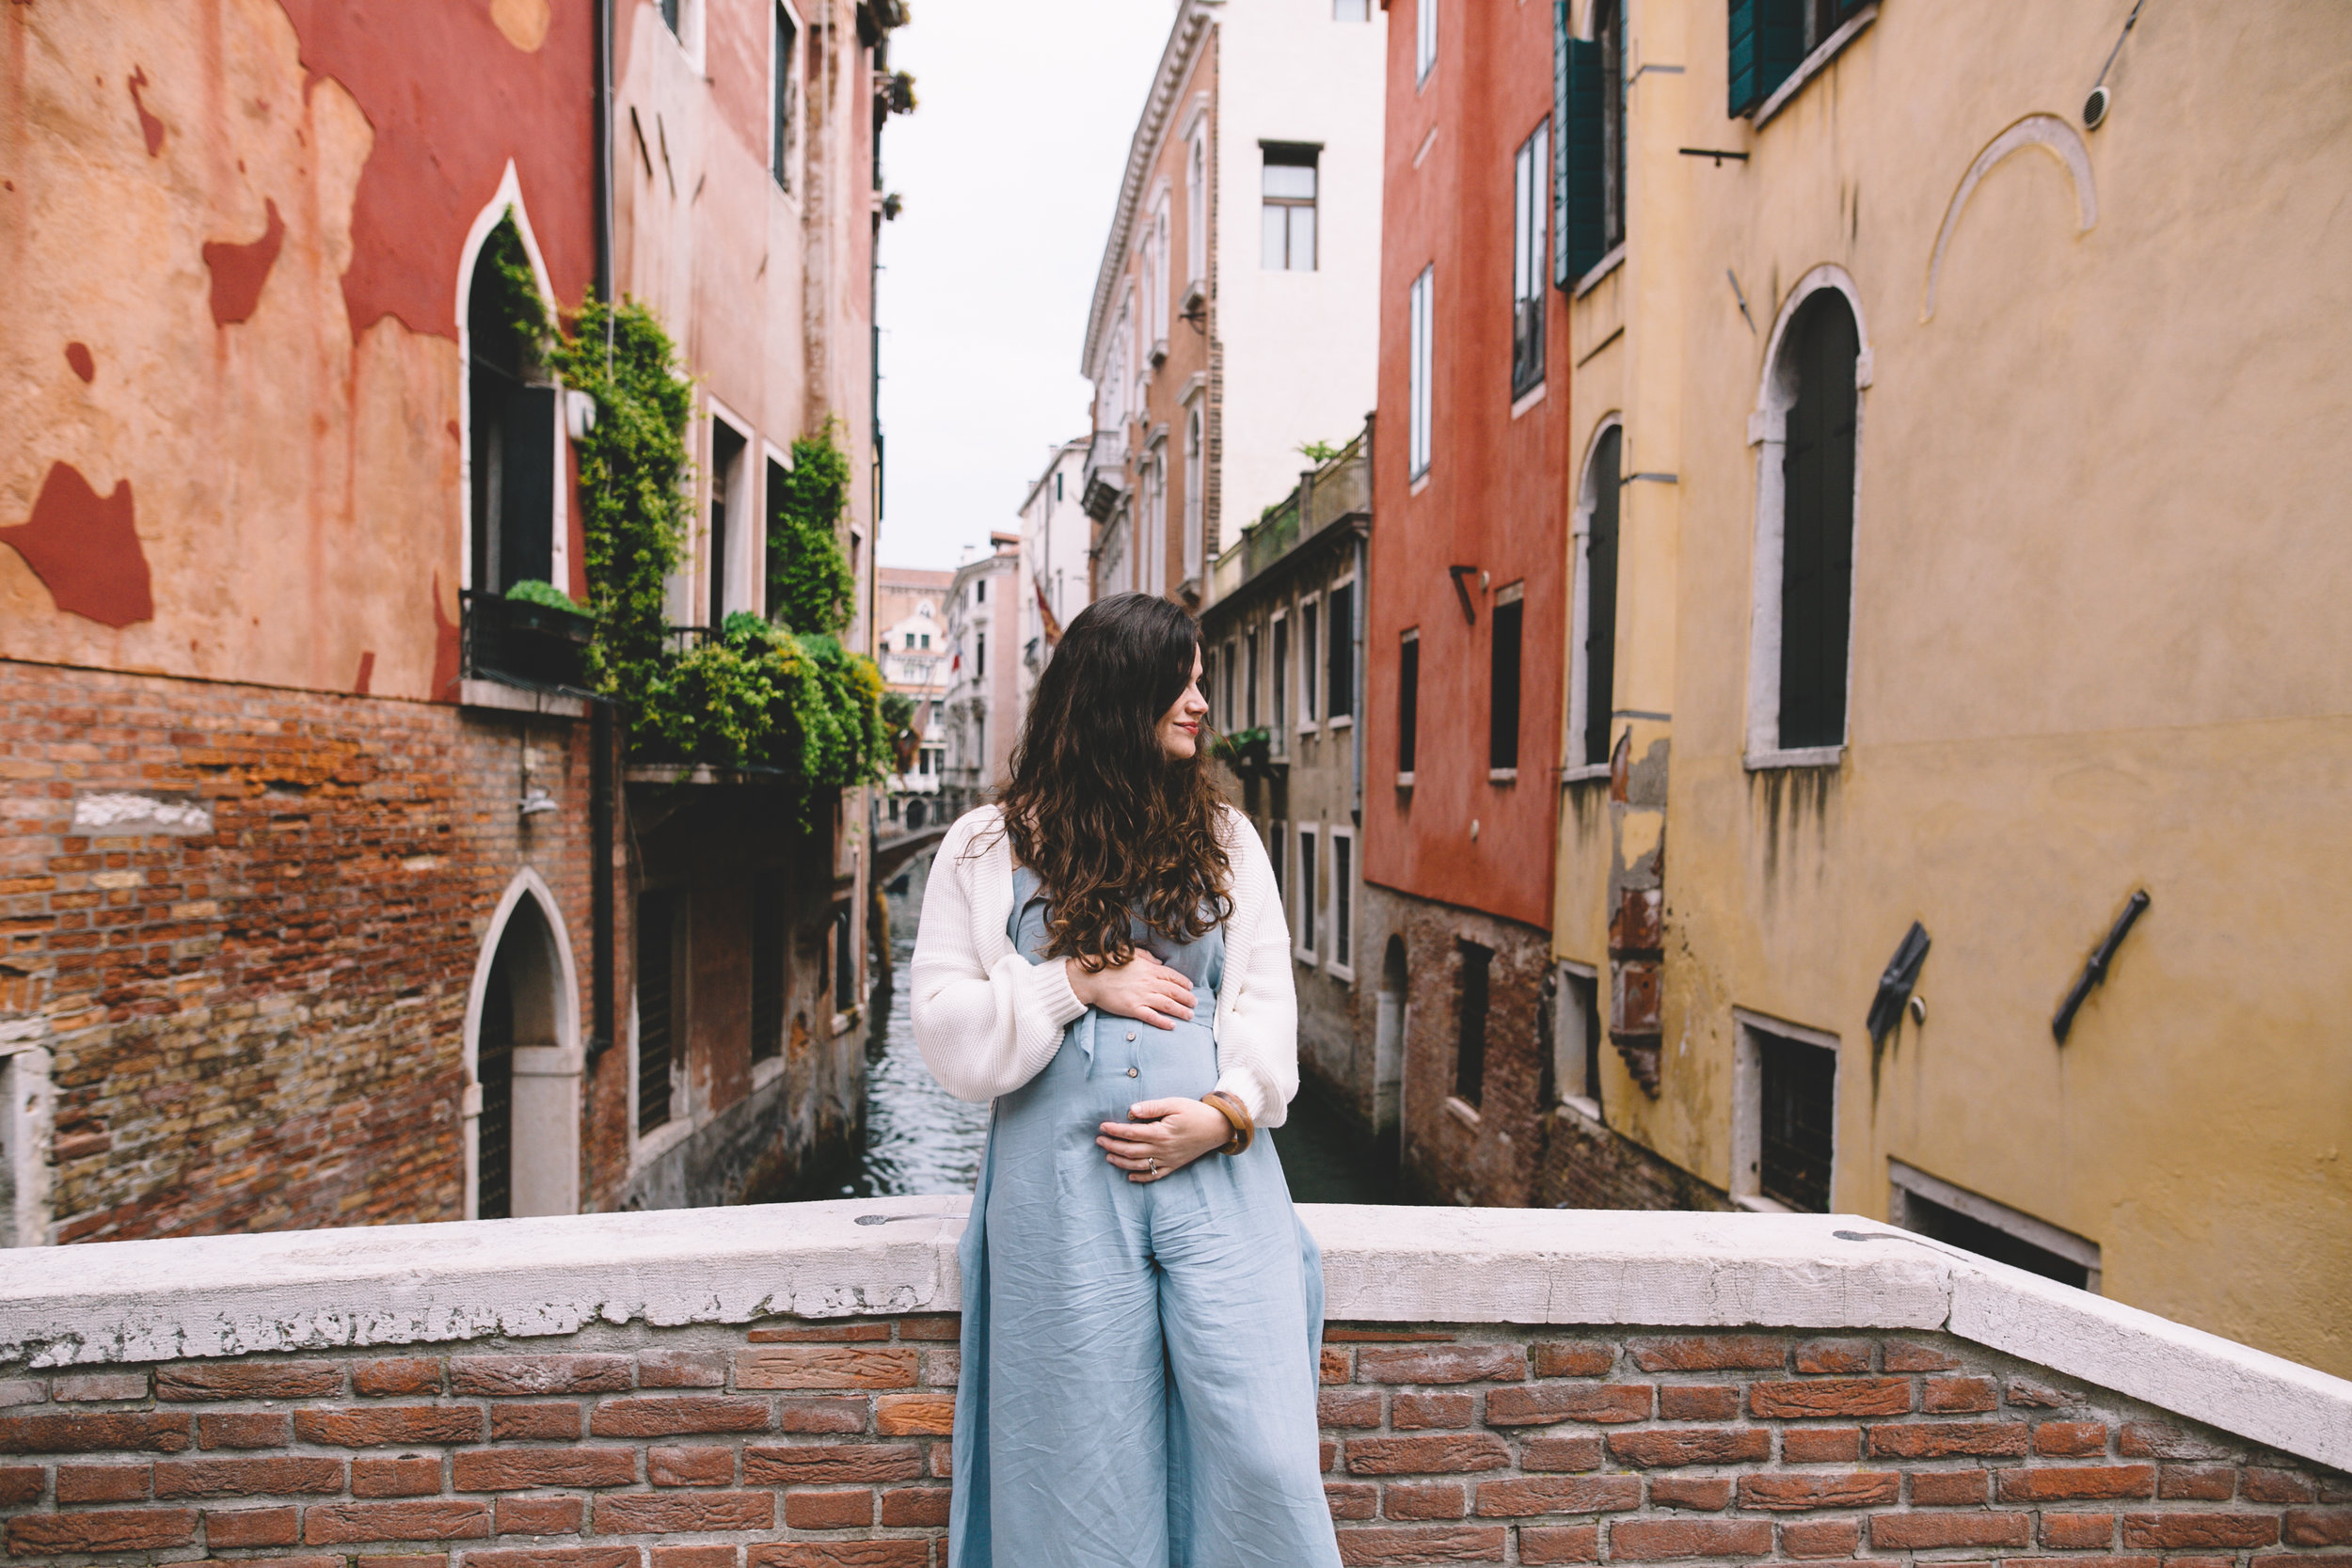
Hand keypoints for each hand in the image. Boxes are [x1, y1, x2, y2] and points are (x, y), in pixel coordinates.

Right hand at [1065, 952, 1194, 1029]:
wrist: (1091, 978)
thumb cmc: (1109, 965)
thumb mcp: (1130, 954)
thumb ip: (1147, 957)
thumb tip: (1160, 962)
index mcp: (1149, 969)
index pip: (1172, 976)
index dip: (1184, 983)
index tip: (1190, 988)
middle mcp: (1148, 983)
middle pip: (1174, 992)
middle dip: (1187, 998)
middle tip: (1195, 1004)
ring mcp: (1141, 996)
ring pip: (1167, 1005)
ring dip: (1181, 1011)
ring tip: (1190, 1016)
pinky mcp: (1132, 1008)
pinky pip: (1152, 1016)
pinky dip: (1163, 1022)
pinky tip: (1172, 1025)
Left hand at [1097, 1098, 1231, 1181]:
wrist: (1218, 1127)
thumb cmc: (1196, 1112)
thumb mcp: (1175, 1103)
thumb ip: (1152, 1107)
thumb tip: (1132, 1110)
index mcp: (1161, 1133)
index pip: (1131, 1133)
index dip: (1114, 1130)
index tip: (1102, 1127)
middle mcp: (1162, 1149)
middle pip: (1131, 1151)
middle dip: (1112, 1146)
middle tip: (1099, 1141)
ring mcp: (1168, 1160)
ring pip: (1139, 1165)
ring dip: (1121, 1162)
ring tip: (1108, 1156)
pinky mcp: (1174, 1165)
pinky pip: (1155, 1176)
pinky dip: (1141, 1177)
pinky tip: (1130, 1176)